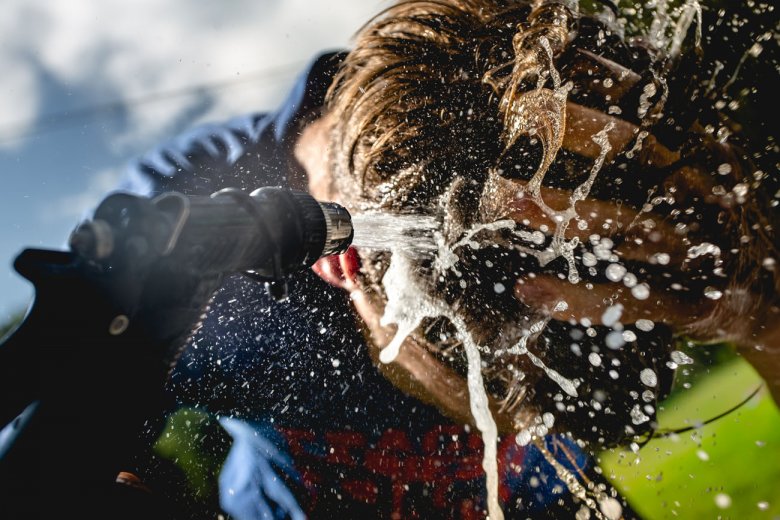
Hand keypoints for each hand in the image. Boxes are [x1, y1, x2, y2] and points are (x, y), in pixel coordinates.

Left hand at [488, 98, 778, 399]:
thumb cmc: (712, 217)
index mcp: (697, 151)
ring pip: (622, 223)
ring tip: (509, 200)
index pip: (650, 107)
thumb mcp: (697, 163)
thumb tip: (604, 72)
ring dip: (562, 212)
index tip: (552, 78)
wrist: (772, 290)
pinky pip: (624, 297)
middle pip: (634, 153)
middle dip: (580, 133)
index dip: (604, 88)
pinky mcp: (685, 298)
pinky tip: (528, 288)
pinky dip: (574, 298)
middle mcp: (694, 189)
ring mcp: (690, 245)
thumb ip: (657, 129)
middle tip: (525, 122)